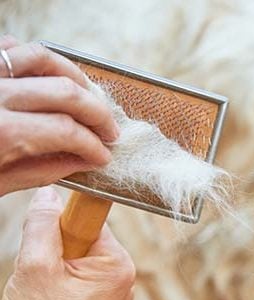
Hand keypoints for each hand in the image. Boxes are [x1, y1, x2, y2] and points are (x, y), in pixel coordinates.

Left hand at [0, 35, 118, 195]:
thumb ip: (41, 170)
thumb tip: (81, 162)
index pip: (67, 132)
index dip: (94, 146)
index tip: (104, 156)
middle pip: (66, 93)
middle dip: (98, 115)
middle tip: (110, 132)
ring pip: (46, 60)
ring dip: (78, 79)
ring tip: (91, 99)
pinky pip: (18, 48)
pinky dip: (43, 60)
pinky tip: (55, 78)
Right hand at [0, 187, 134, 299]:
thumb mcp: (35, 267)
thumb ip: (42, 226)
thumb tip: (47, 196)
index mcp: (118, 265)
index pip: (91, 221)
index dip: (63, 225)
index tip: (47, 236)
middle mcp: (123, 279)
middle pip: (84, 241)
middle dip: (56, 251)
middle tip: (41, 276)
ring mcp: (113, 296)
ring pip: (77, 262)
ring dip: (55, 270)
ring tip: (44, 296)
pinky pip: (78, 282)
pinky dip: (59, 287)